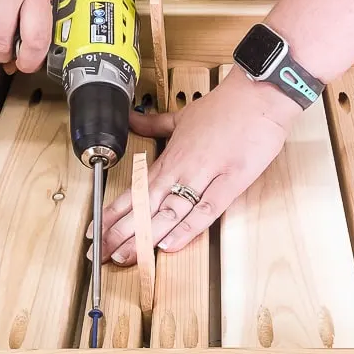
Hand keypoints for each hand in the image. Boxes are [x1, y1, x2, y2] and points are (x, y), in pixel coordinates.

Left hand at [92, 69, 302, 265]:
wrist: (259, 95)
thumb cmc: (225, 107)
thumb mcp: (182, 116)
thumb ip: (153, 123)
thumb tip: (130, 119)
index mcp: (170, 158)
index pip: (134, 192)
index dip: (113, 214)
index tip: (94, 232)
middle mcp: (182, 169)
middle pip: (144, 207)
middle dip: (120, 233)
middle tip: (101, 254)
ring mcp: (205, 176)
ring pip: (168, 212)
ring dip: (145, 237)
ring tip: (126, 258)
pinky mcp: (231, 181)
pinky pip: (206, 210)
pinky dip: (188, 228)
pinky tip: (169, 246)